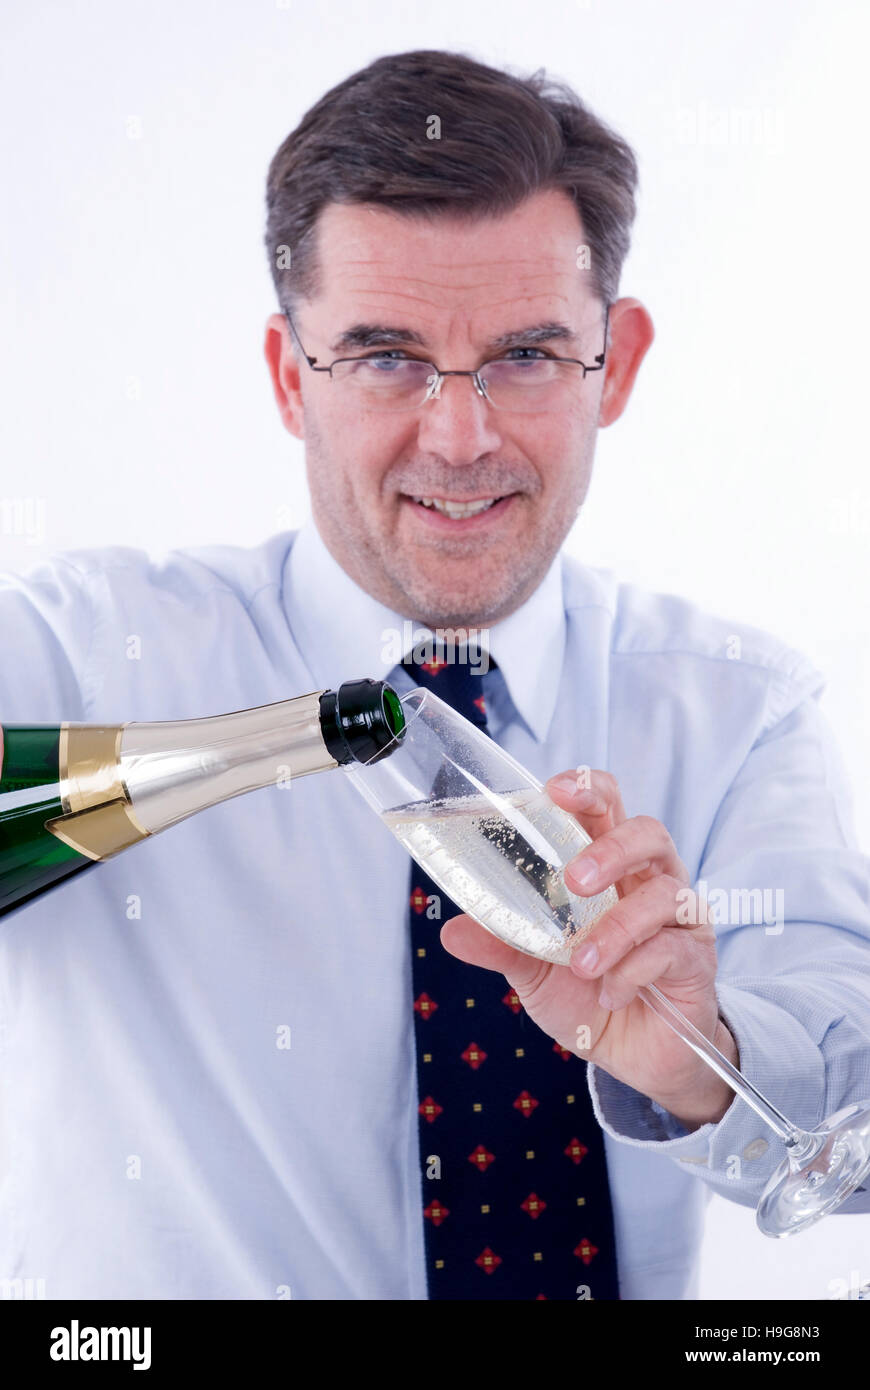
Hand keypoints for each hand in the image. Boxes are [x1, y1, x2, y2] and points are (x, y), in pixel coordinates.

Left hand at [440, 769, 737, 1128]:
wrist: (632, 1056)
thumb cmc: (586, 994)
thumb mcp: (533, 970)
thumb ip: (501, 944)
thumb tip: (451, 930)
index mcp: (609, 866)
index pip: (606, 806)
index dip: (586, 789)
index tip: (554, 791)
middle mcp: (648, 880)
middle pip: (647, 833)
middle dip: (611, 849)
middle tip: (574, 881)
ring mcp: (679, 918)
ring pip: (664, 894)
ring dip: (617, 928)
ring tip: (581, 964)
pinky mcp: (696, 959)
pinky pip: (674, 950)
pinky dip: (635, 970)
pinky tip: (610, 993)